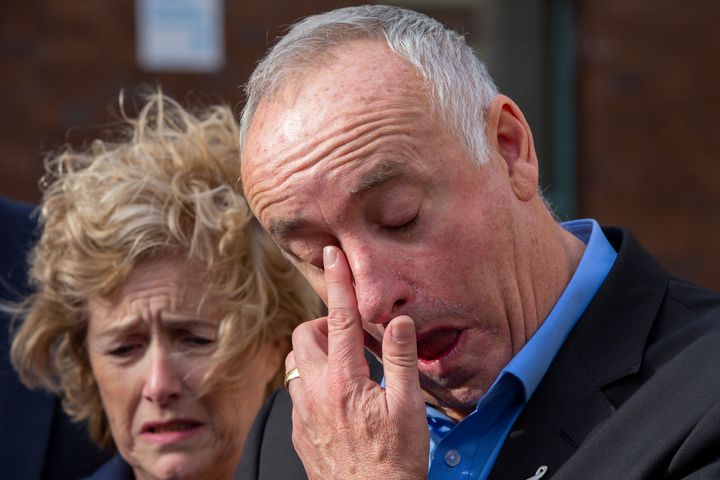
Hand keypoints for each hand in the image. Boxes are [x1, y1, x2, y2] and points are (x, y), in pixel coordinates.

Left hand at [285, 246, 428, 479]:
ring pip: (295, 362)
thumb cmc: (394, 462)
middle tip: (349, 335)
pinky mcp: (298, 430)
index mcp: (344, 381)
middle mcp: (315, 392)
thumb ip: (402, 360)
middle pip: (304, 335)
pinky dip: (312, 379)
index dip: (337, 282)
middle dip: (323, 323)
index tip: (332, 256)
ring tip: (343, 363)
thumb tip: (399, 321)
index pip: (339, 318)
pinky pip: (296, 390)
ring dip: (315, 352)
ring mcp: (303, 412)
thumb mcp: (408, 409)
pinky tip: (335, 395)